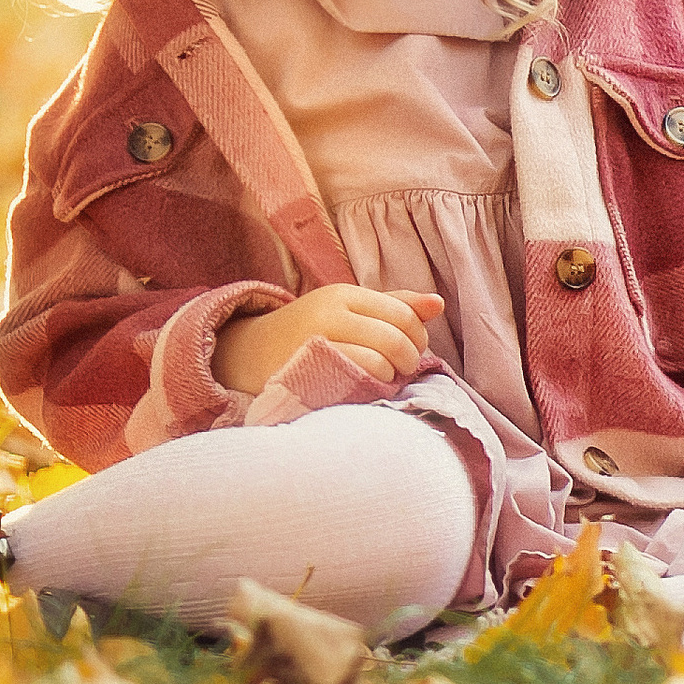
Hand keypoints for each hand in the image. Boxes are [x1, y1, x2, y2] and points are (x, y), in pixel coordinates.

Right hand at [214, 287, 443, 395]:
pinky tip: (368, 389)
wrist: (245, 354)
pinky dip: (370, 387)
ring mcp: (314, 344)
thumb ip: (394, 306)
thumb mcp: (348, 310)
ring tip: (386, 379)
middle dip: (410, 357)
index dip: (418, 335)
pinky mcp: (305, 374)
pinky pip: (354, 381)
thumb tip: (438, 303)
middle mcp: (328, 314)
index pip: (402, 313)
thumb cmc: (309, 331)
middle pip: (394, 337)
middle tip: (405, 369)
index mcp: (343, 294)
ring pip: (377, 360)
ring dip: (391, 375)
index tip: (415, 350)